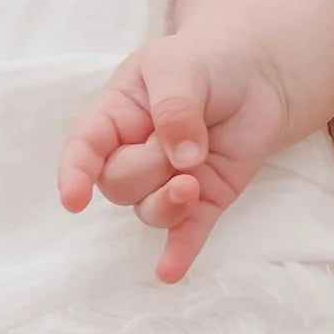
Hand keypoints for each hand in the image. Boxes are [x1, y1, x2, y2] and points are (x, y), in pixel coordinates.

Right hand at [57, 33, 291, 283]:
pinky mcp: (204, 198)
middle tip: (180, 142)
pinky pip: (187, 232)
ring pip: (148, 211)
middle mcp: (135, 153)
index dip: (76, 175)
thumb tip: (183, 160)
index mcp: (117, 116)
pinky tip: (170, 272)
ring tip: (194, 181)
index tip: (74, 200)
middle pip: (119, 185)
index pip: (85, 149)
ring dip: (168, 204)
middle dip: (147, 169)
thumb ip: (174, 108)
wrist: (258, 73)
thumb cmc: (206, 61)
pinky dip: (179, 252)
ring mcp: (169, 179)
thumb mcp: (181, 67)